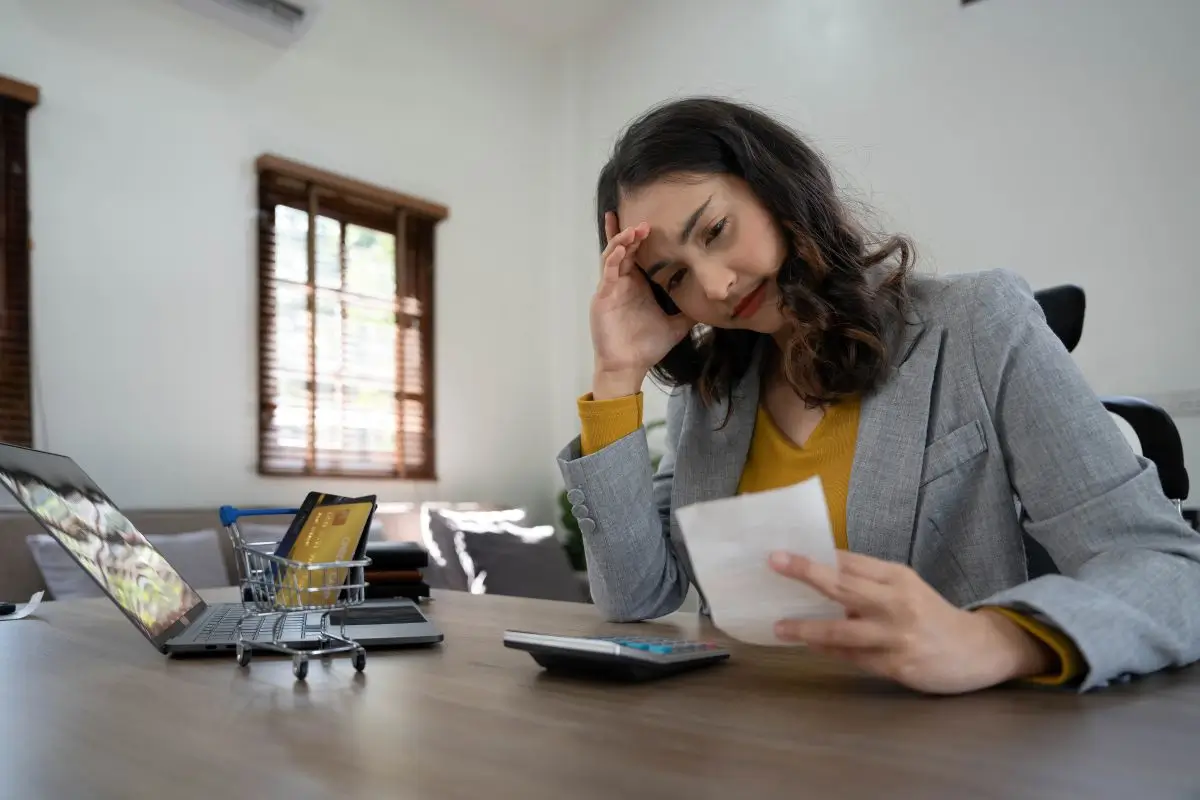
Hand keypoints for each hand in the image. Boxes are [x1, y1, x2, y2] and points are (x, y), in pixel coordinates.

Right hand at [590, 212, 693, 398]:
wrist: (629, 367)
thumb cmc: (647, 347)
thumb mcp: (676, 325)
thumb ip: (690, 312)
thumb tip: (713, 305)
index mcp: (637, 285)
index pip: (637, 253)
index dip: (640, 237)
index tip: (652, 221)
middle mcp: (623, 282)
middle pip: (624, 249)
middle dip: (632, 233)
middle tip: (646, 220)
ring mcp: (611, 288)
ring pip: (612, 255)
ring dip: (622, 240)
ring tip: (634, 229)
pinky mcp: (603, 297)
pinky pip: (607, 272)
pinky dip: (614, 258)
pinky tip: (623, 249)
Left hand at [768, 551, 1056, 693]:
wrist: (977, 651)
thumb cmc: (930, 615)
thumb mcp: (904, 587)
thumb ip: (868, 582)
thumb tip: (820, 573)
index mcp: (896, 577)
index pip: (849, 561)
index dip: (814, 556)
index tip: (781, 551)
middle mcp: (896, 602)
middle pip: (844, 586)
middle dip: (807, 574)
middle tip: (775, 564)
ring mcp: (896, 636)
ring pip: (843, 630)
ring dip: (807, 628)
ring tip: (780, 626)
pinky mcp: (897, 665)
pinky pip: (853, 657)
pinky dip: (828, 650)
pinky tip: (808, 645)